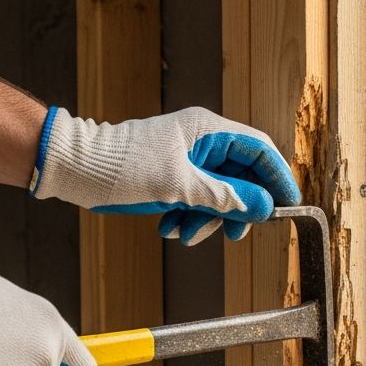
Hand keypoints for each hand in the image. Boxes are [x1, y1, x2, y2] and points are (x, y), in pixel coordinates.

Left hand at [28, 106, 301, 245]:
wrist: (77, 168)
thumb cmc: (124, 167)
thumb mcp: (179, 186)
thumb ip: (224, 196)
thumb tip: (262, 205)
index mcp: (208, 130)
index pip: (259, 149)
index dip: (277, 177)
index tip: (288, 205)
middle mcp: (202, 141)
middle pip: (242, 176)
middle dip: (237, 208)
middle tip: (234, 233)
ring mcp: (188, 159)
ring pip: (218, 193)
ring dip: (208, 219)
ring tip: (187, 234)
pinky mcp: (173, 175)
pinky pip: (196, 199)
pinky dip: (189, 217)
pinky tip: (171, 228)